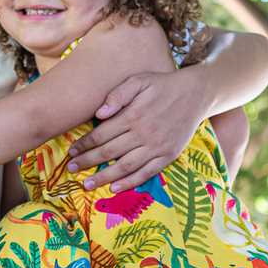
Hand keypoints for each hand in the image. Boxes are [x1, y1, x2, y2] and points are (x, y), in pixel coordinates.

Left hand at [66, 67, 207, 191]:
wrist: (196, 93)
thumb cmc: (163, 85)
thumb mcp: (139, 80)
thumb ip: (117, 95)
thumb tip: (98, 114)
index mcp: (133, 115)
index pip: (101, 134)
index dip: (84, 145)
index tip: (72, 152)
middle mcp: (144, 133)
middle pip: (109, 152)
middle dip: (87, 162)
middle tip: (72, 169)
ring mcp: (157, 146)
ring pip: (125, 166)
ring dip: (104, 177)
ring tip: (87, 184)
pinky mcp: (168, 155)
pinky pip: (146, 173)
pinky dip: (130, 182)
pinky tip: (115, 187)